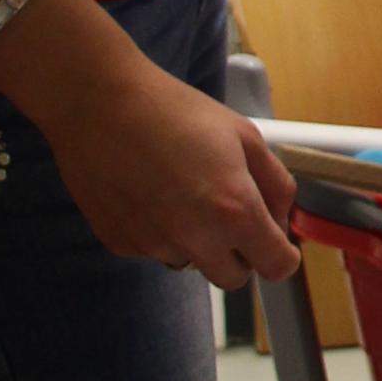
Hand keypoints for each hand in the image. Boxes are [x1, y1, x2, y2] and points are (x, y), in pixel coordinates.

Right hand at [43, 54, 300, 287]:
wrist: (99, 103)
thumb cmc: (172, 110)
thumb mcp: (244, 134)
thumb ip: (276, 183)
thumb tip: (281, 217)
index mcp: (234, 211)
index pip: (275, 267)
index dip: (282, 254)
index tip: (276, 241)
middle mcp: (195, 239)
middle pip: (233, 277)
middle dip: (240, 253)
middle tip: (229, 213)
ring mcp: (154, 245)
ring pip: (191, 263)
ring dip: (196, 242)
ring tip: (180, 192)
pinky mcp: (121, 244)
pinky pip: (154, 250)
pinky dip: (159, 233)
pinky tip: (148, 192)